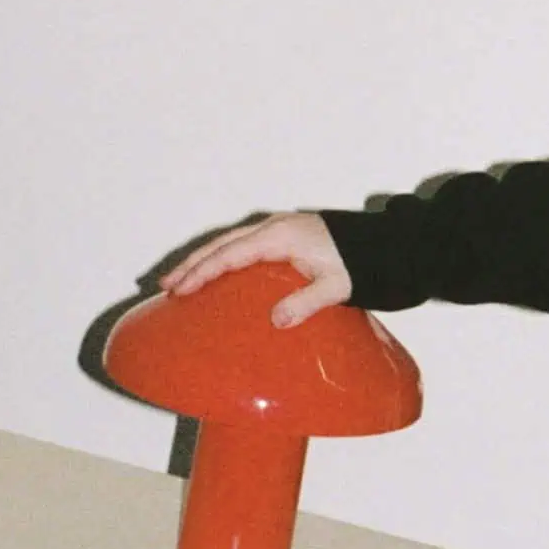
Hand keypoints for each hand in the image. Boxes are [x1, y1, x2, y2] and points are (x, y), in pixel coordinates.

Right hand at [159, 212, 350, 327]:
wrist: (382, 244)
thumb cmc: (359, 264)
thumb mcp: (335, 286)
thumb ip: (306, 303)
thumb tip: (276, 321)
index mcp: (280, 237)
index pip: (230, 254)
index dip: (202, 271)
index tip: (180, 289)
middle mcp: (274, 227)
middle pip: (222, 244)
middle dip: (192, 264)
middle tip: (166, 286)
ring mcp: (278, 228)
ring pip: (230, 241)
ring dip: (205, 258)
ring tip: (181, 280)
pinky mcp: (284, 234)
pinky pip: (243, 243)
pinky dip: (223, 255)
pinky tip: (217, 273)